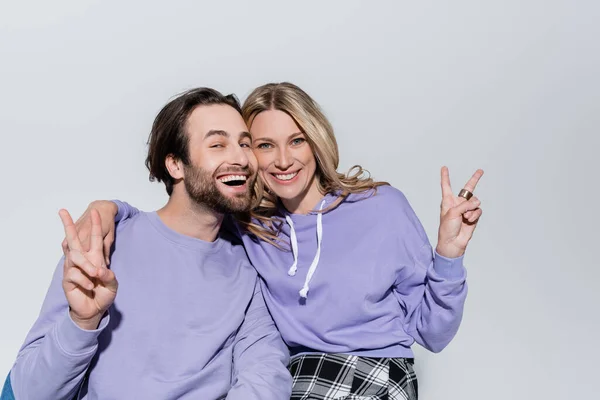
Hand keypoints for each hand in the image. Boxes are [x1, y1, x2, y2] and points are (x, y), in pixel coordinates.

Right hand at [60, 208, 117, 329]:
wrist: (94, 309)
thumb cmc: (104, 294)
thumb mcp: (113, 284)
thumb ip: (109, 276)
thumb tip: (98, 270)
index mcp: (95, 257)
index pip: (94, 238)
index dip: (95, 225)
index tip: (95, 211)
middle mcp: (82, 260)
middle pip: (72, 239)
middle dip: (68, 224)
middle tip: (62, 210)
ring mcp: (72, 268)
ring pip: (75, 257)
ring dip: (87, 265)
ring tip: (95, 275)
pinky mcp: (67, 279)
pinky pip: (74, 273)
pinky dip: (84, 280)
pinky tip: (89, 286)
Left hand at [436, 166, 483, 258]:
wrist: (453, 242)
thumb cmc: (447, 228)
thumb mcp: (452, 213)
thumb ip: (465, 205)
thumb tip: (477, 202)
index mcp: (448, 201)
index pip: (446, 186)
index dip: (445, 177)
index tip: (444, 168)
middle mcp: (458, 203)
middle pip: (468, 188)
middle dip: (475, 179)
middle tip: (480, 170)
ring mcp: (466, 209)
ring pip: (475, 202)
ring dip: (471, 209)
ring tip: (465, 217)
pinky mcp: (473, 216)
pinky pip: (478, 210)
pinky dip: (474, 215)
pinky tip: (469, 220)